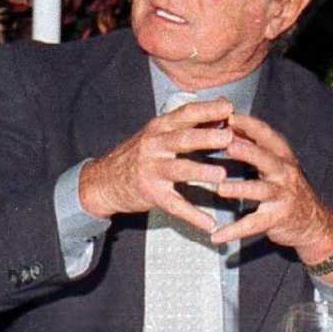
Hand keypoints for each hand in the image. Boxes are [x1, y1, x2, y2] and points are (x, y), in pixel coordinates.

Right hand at [77, 99, 234, 231]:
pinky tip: (209, 223)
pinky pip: (175, 205)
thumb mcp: (157, 133)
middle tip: (229, 136)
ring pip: (179, 170)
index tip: (228, 107)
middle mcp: (155, 146)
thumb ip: (186, 124)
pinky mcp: (152, 194)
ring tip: (221, 175)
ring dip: (201, 172)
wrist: (103, 181)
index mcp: (159, 128)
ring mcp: (152, 171)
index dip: (206, 109)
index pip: (185, 113)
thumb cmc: (138, 154)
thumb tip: (221, 110)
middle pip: (183, 139)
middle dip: (206, 137)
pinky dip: (193, 215)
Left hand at [206, 113, 332, 263]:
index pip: (268, 136)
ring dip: (240, 189)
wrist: (315, 223)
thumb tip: (230, 128)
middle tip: (228, 145)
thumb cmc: (289, 189)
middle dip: (248, 151)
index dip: (251, 125)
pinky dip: (234, 231)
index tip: (230, 116)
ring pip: (260, 191)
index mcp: (283, 157)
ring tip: (221, 189)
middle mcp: (285, 174)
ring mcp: (282, 196)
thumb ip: (256, 148)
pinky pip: (253, 225)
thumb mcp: (278, 165)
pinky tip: (217, 235)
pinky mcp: (276, 218)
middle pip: (266, 159)